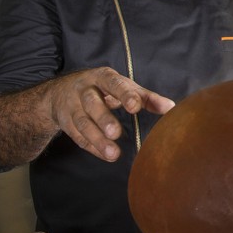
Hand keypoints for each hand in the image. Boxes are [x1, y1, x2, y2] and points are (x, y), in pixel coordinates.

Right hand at [45, 67, 174, 161]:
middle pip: (92, 103)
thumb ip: (146, 97)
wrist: (61, 91)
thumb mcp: (123, 87)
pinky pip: (77, 136)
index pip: (113, 84)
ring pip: (82, 122)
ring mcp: (72, 106)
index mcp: (102, 77)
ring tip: (114, 153)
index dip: (124, 95)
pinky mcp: (66, 122)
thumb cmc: (103, 88)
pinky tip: (106, 155)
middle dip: (103, 118)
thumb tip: (171, 107)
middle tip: (116, 133)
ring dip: (97, 139)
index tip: (135, 107)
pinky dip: (92, 147)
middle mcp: (84, 89)